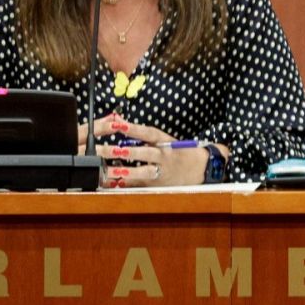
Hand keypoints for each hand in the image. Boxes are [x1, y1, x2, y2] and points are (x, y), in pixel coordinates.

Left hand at [80, 113, 211, 186]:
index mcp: (165, 142)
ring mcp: (162, 172)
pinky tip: (113, 184)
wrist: (201, 169)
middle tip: (103, 149)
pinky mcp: (158, 184)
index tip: (117, 124)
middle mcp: (164, 157)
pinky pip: (140, 184)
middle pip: (143, 153)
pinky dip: (127, 184)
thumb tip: (118, 120)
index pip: (148, 133)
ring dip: (124, 171)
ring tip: (108, 170)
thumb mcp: (164, 139)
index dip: (133, 129)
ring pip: (143, 171)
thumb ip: (140, 133)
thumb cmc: (178, 152)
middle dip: (122, 151)